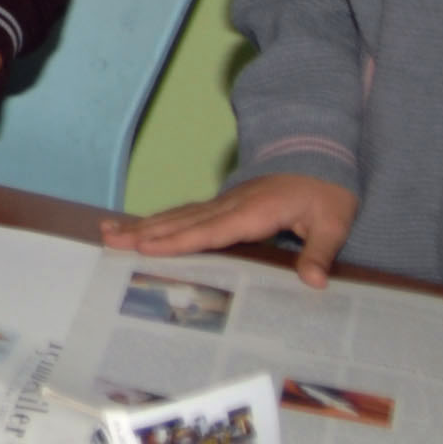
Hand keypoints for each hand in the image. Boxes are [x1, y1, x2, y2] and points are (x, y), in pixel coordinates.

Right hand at [102, 171, 357, 283]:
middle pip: (182, 221)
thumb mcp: (334, 224)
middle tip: (108, 239)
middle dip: (144, 231)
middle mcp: (231, 205)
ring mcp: (224, 202)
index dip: (177, 240)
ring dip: (143, 224)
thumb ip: (319, 252)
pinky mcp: (224, 204)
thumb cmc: (328, 194)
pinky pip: (186, 213)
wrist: (324, 161)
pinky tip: (142, 226)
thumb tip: (312, 282)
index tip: (145, 246)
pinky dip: (160, 220)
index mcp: (254, 212)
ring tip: (109, 231)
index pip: (210, 230)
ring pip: (178, 215)